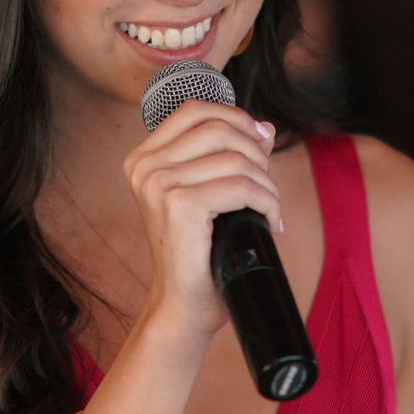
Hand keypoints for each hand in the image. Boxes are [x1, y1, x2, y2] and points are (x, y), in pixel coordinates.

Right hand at [119, 100, 280, 335]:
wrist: (184, 303)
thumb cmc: (198, 253)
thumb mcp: (209, 194)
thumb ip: (228, 157)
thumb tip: (265, 127)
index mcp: (143, 159)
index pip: (194, 110)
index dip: (235, 117)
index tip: (261, 141)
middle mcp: (144, 167)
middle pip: (218, 128)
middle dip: (256, 153)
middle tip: (266, 186)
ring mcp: (158, 184)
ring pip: (236, 158)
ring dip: (267, 183)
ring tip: (270, 209)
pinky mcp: (180, 206)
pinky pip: (241, 186)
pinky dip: (267, 202)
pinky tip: (271, 221)